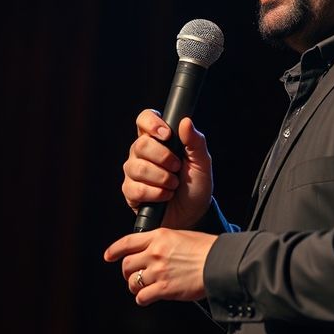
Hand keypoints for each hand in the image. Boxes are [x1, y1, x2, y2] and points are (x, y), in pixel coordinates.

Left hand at [103, 228, 217, 304]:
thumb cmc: (206, 248)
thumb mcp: (181, 235)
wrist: (218, 262)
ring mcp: (158, 271)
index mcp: (158, 236)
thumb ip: (163, 241)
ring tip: (141, 288)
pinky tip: (148, 298)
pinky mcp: (164, 288)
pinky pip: (142, 297)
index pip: (127, 242)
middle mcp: (154, 253)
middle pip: (127, 264)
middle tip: (132, 276)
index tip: (108, 256)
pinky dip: (142, 299)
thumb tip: (153, 251)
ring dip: (135, 286)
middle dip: (127, 272)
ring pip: (133, 282)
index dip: (114, 250)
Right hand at [123, 110, 212, 228]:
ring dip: (161, 178)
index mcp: (157, 139)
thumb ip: (195, 142)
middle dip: (164, 158)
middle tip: (177, 168)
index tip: (167, 135)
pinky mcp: (130, 191)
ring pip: (137, 168)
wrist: (194, 215)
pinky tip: (165, 196)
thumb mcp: (202, 162)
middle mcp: (141, 153)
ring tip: (173, 185)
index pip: (144, 119)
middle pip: (141, 144)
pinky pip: (136, 188)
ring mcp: (134, 172)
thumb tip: (186, 121)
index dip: (151, 123)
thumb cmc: (196, 185)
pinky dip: (156, 193)